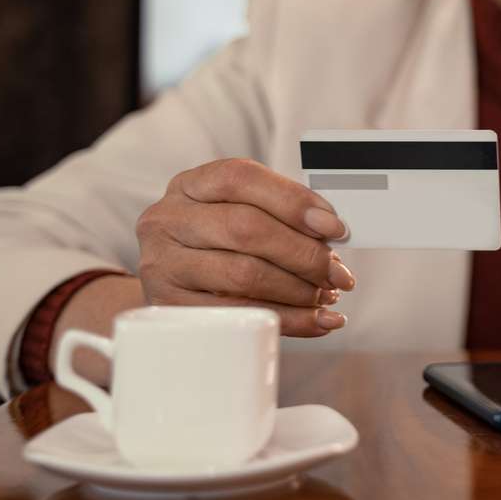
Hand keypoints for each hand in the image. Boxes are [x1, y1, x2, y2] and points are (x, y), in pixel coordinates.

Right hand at [136, 158, 354, 336]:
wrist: (166, 280)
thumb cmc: (215, 241)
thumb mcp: (236, 212)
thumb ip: (278, 213)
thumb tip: (330, 233)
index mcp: (190, 185)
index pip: (241, 178)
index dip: (293, 200)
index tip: (334, 227)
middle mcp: (168, 219)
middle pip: (245, 228)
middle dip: (304, 253)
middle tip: (338, 273)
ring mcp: (162, 264)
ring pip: (242, 274)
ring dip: (297, 289)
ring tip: (326, 296)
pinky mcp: (169, 306)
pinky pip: (236, 314)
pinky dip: (286, 320)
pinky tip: (314, 320)